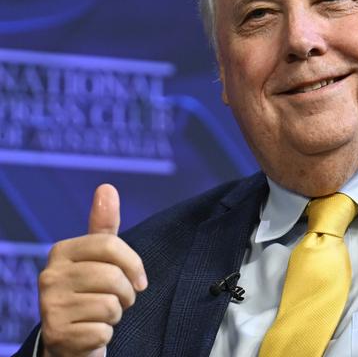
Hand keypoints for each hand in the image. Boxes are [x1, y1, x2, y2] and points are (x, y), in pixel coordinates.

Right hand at [39, 184, 146, 356]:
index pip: (110, 245)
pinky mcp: (57, 334)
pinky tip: (92, 331)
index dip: (134, 264)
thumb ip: (104, 225)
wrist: (71, 337)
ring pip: (110, 305)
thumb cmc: (91, 291)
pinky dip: (106, 334)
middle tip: (119, 300)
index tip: (140, 280)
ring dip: (116, 314)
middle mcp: (49, 276)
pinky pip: (103, 331)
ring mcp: (50, 306)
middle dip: (127, 293)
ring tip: (103, 314)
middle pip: (113, 277)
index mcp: (61, 251)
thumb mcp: (99, 257)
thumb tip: (106, 187)